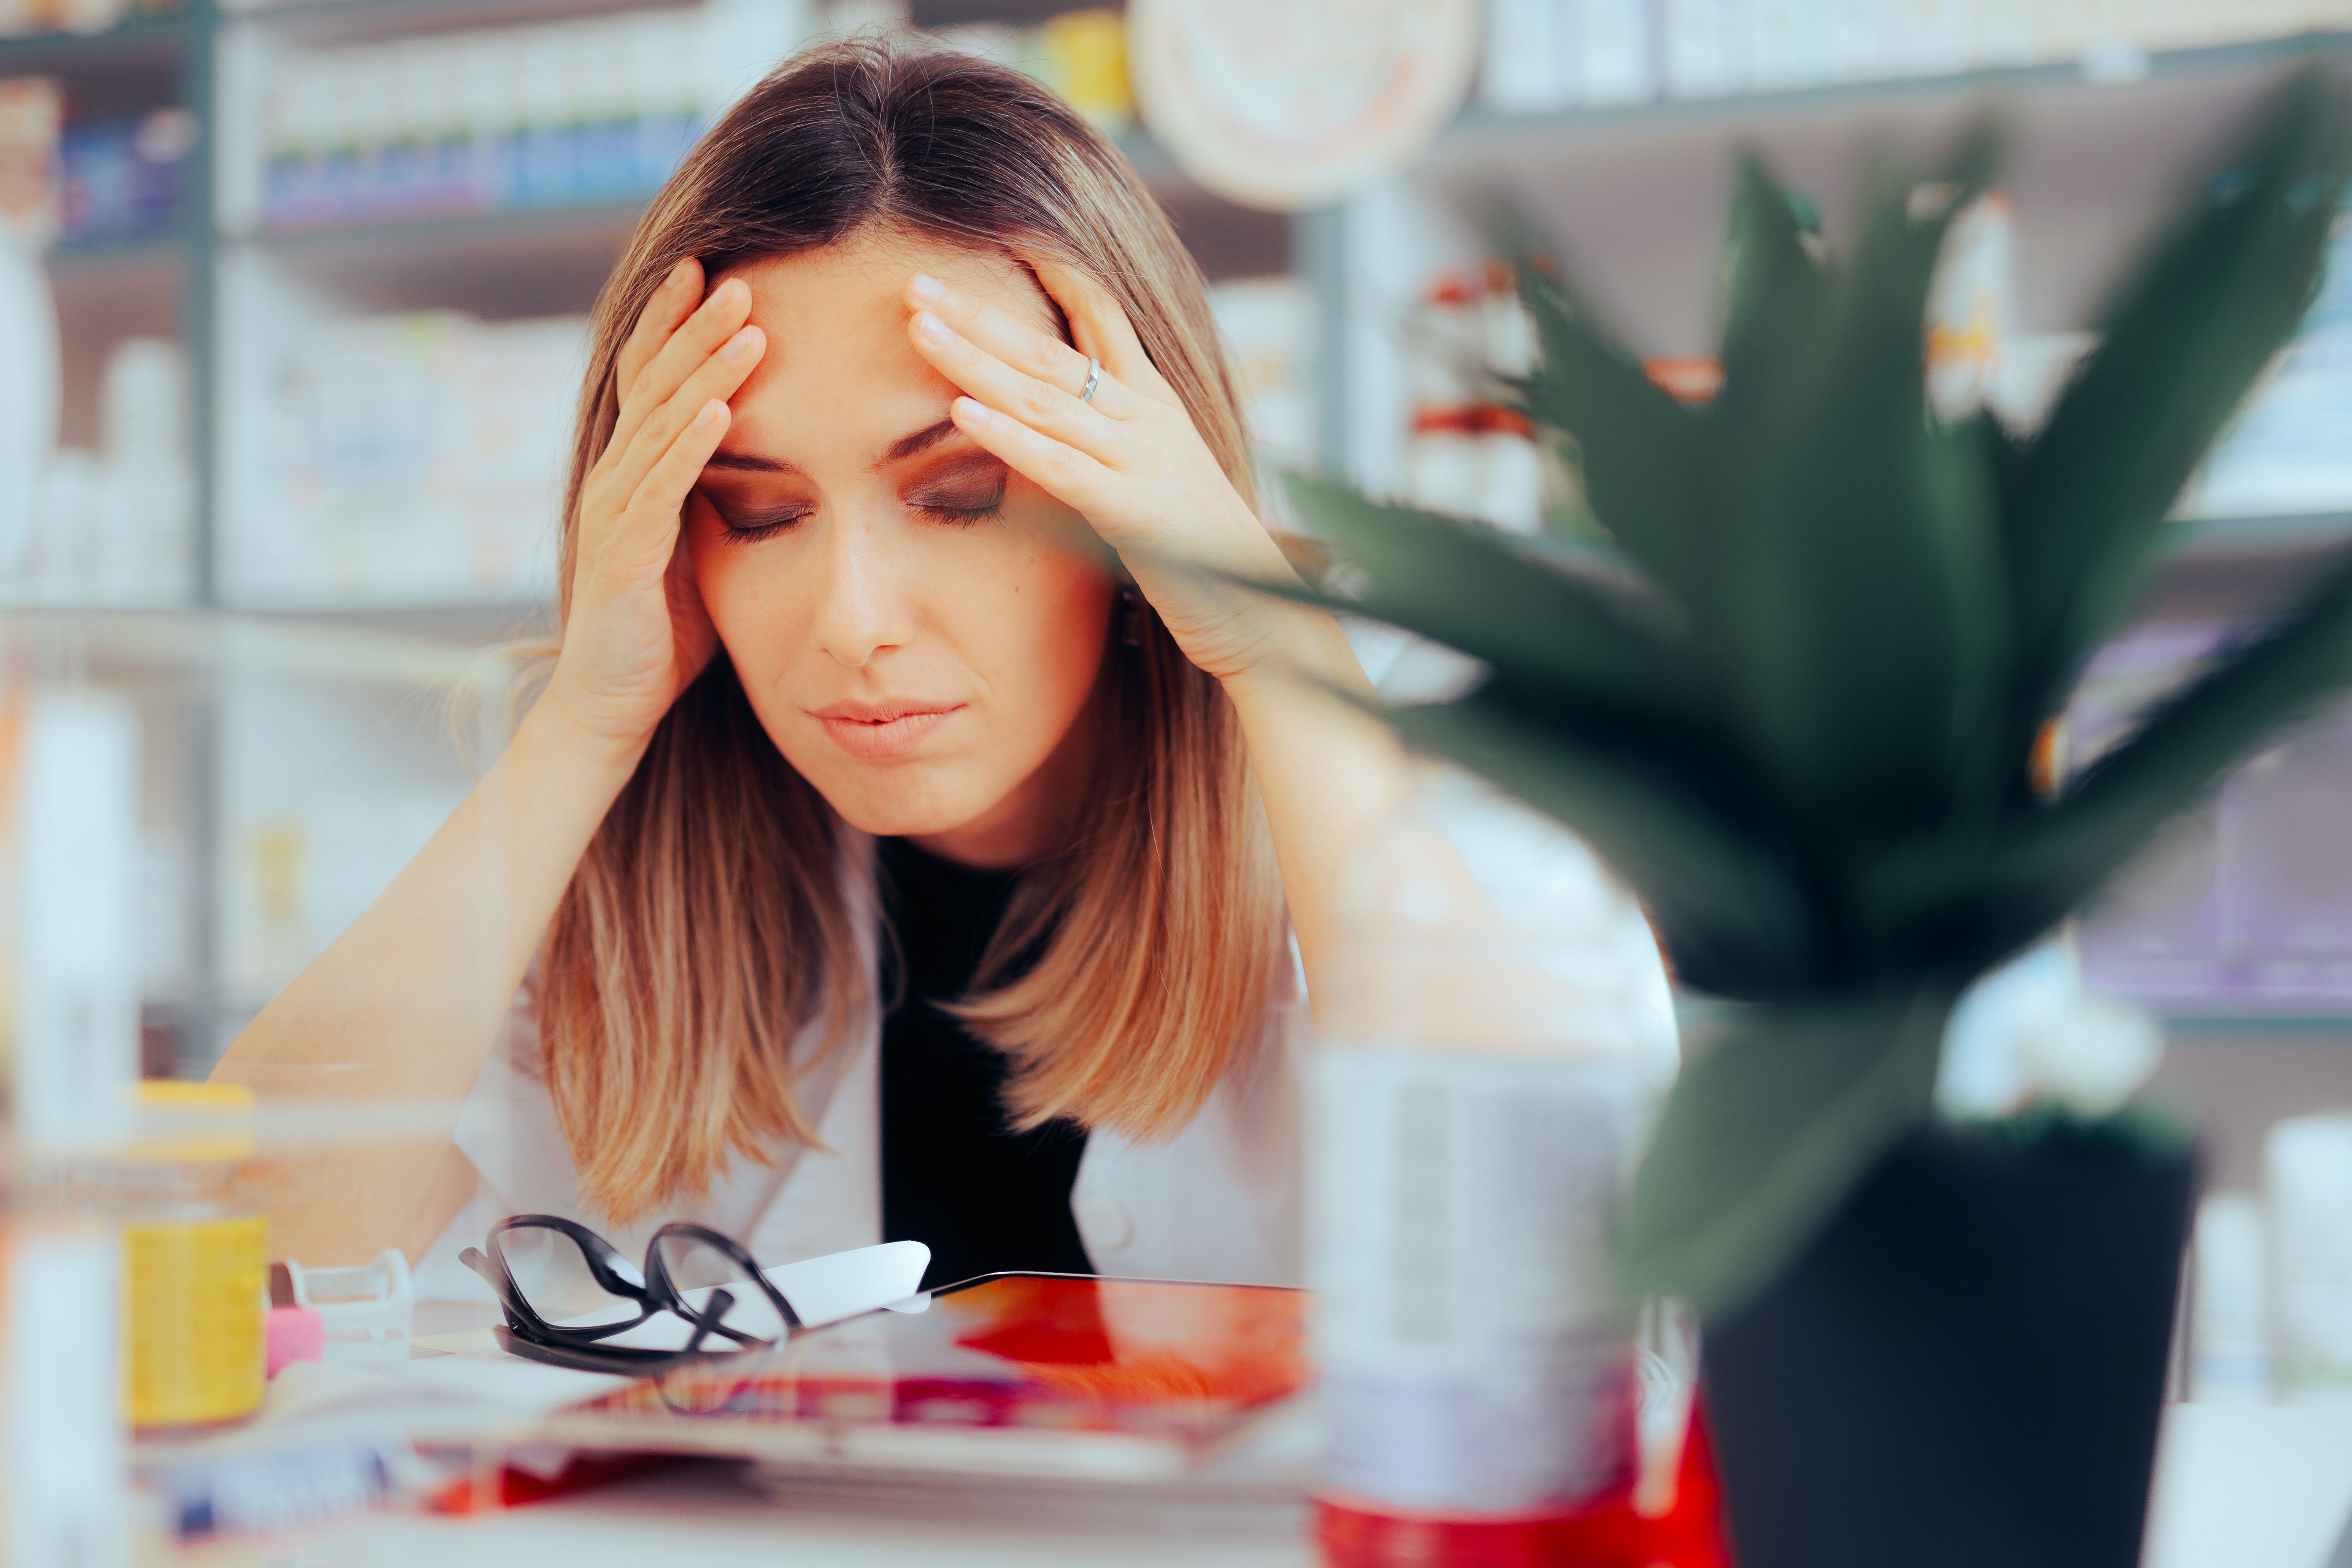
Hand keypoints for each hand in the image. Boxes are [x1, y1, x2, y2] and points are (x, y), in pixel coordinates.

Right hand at [546, 259, 763, 760]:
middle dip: (694, 328)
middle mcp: (615, 479)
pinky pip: (660, 489)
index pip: (652, 380)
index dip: (676, 324)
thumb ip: (720, 497)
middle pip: (655, 386)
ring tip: (745, 324)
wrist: (611, 703)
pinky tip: (721, 410)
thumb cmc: (663, 629)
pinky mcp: (624, 555)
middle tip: (735, 274)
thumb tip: (770, 458)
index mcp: (634, 472)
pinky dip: (690, 446)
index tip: (710, 271)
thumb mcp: (700, 546)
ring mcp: (615, 514)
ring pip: (663, 425)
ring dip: (704, 372)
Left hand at [903, 262, 1302, 684]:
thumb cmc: (1204, 550)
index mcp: (1155, 402)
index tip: (998, 236)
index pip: (1102, 315)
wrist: (1264, 610)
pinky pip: (1060, 466)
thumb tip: (1067, 412)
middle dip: (980, 315)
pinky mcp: (1133, 511)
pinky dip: (1009, 437)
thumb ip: (1119, 434)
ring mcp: (1142, 461)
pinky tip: (961, 412)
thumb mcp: (1161, 471)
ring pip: (1044, 399)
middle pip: (1050, 353)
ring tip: (921, 329)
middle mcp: (1148, 419)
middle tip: (918, 283)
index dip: (1053, 272)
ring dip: (977, 361)